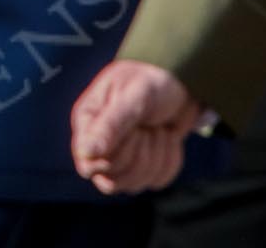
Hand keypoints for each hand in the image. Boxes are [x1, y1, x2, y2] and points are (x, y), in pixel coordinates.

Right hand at [70, 59, 202, 194]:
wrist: (179, 81)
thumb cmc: (151, 82)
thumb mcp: (133, 98)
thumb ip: (109, 125)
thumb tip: (86, 153)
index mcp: (87, 124)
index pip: (88, 165)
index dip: (114, 156)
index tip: (134, 131)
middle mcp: (98, 145)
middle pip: (113, 179)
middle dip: (140, 152)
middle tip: (148, 124)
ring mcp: (119, 159)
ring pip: (134, 184)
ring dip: (157, 156)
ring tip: (158, 129)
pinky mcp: (143, 167)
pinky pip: (155, 181)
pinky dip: (168, 160)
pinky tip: (167, 137)